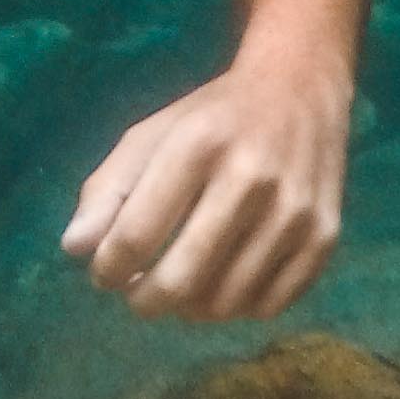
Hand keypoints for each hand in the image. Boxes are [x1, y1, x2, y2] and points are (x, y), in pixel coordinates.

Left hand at [61, 56, 349, 321]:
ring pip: (225, 302)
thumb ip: (108, 188)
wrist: (301, 88)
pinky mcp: (324, 236)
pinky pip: (269, 305)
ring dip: (189, 309)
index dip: (108, 268)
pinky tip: (221, 286)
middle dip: (144, 301)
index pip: (137, 232)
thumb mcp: (152, 134)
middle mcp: (250, 177)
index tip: (102, 273)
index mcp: (197, 144)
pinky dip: (236, 309)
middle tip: (135, 295)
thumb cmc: (212, 116)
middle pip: (181, 277)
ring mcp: (293, 211)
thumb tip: (75, 250)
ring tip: (177, 289)